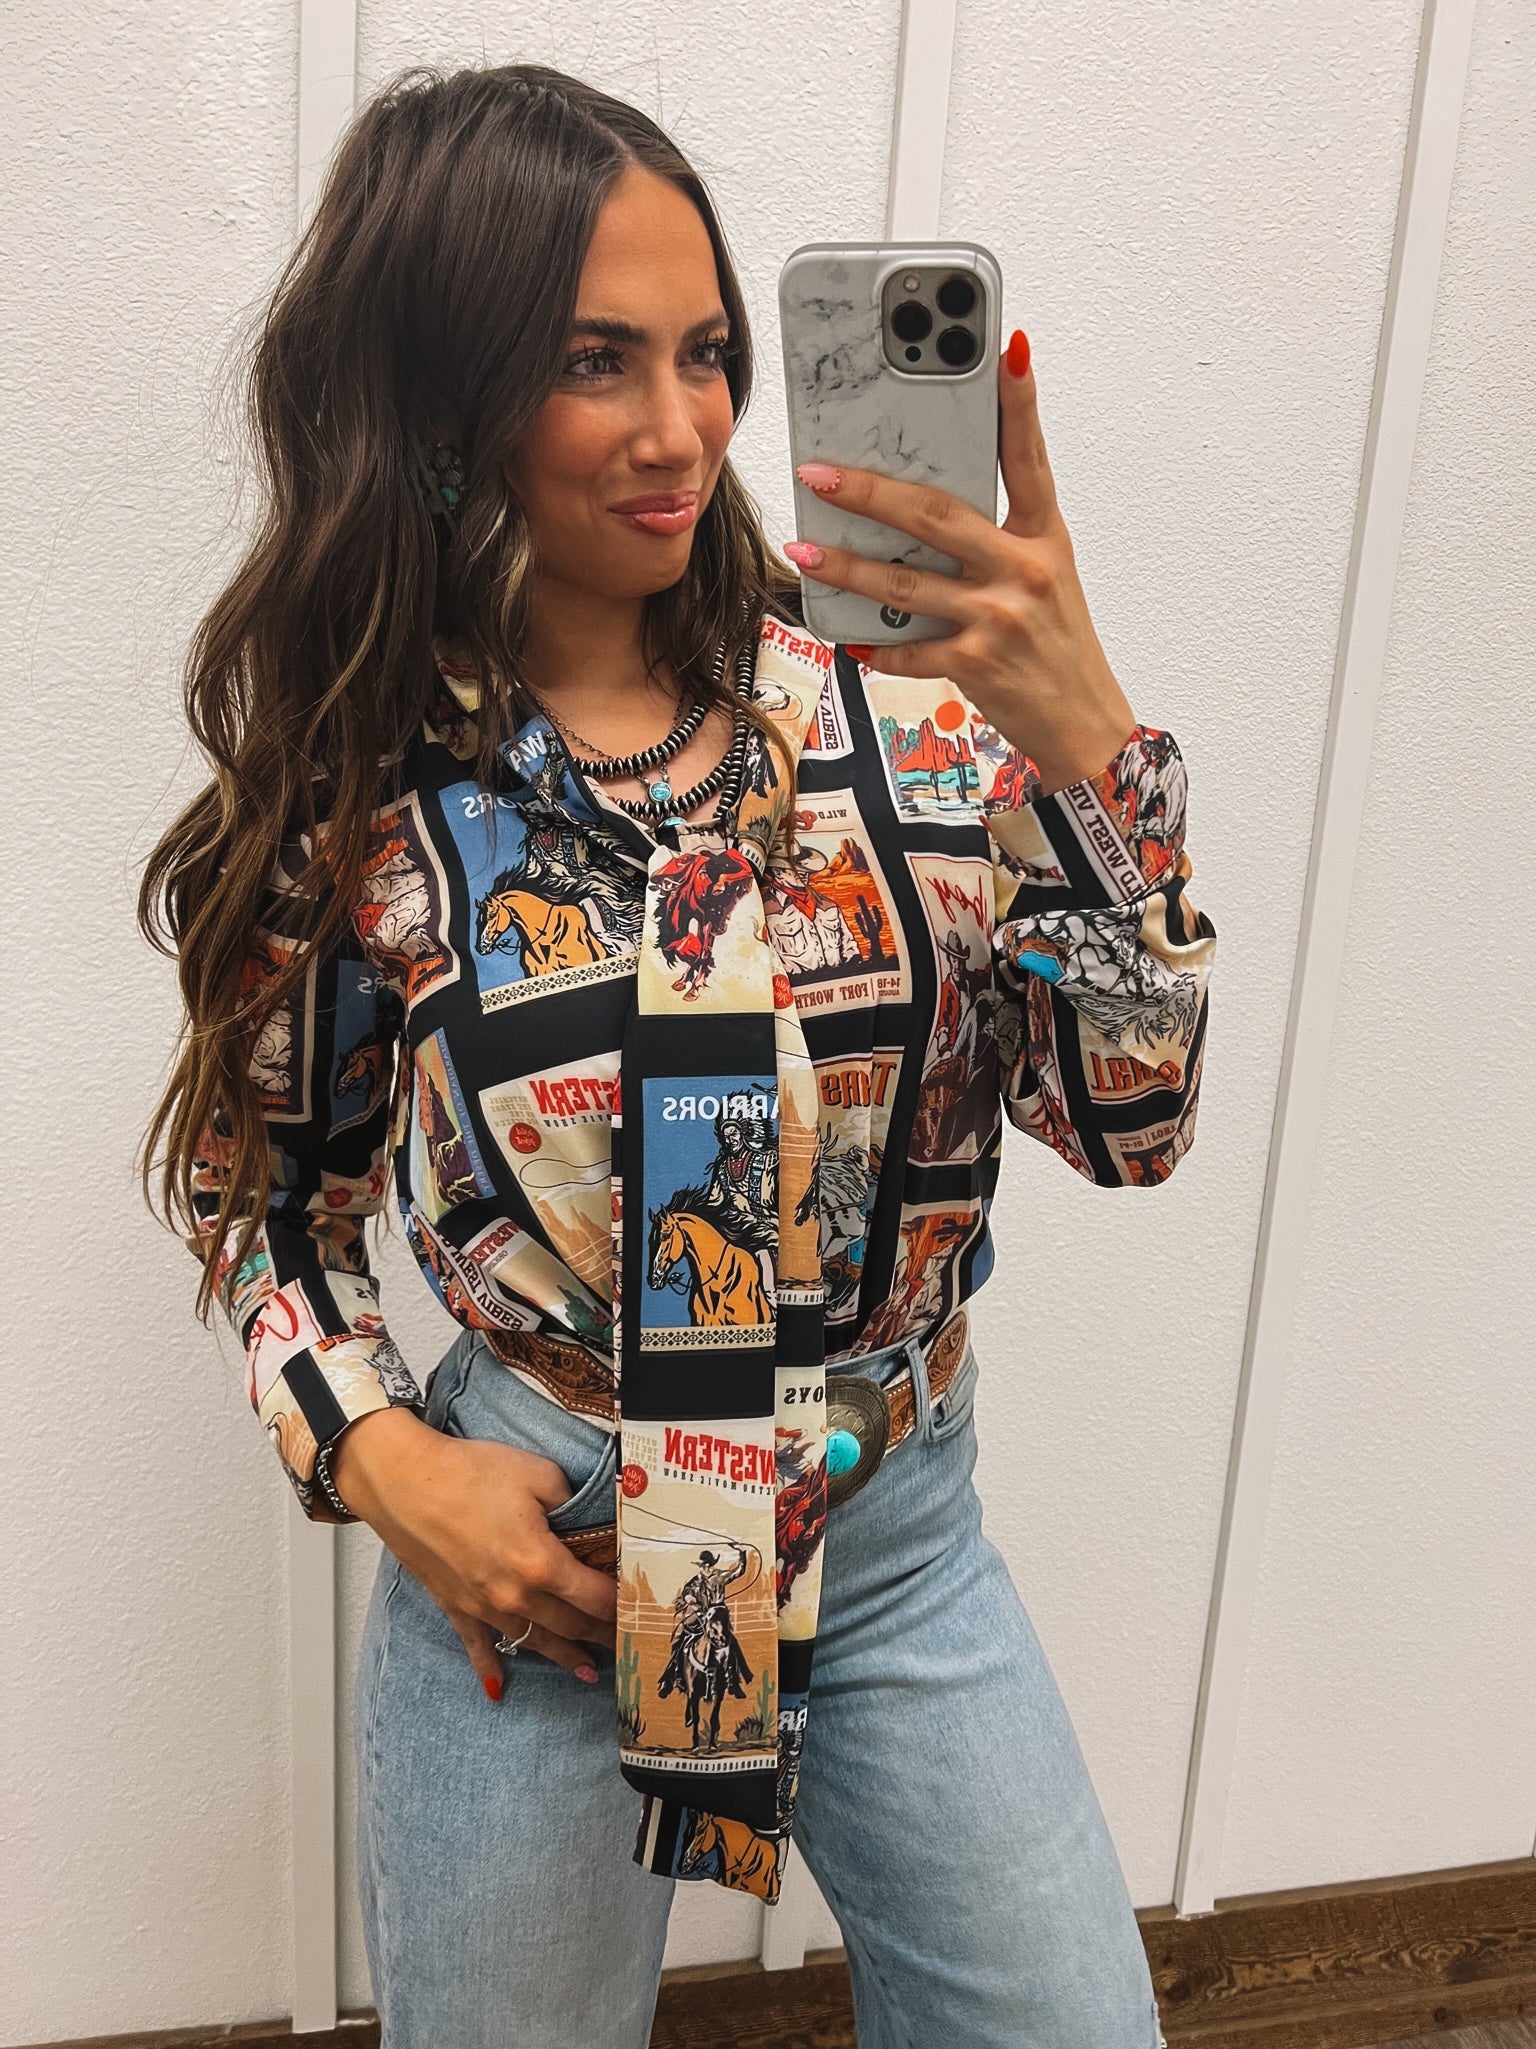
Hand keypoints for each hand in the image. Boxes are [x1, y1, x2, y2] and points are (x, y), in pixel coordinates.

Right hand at [329, 1408, 617, 1698]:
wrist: (403, 1481)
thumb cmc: (468, 1472)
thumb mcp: (537, 1474)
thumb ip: (572, 1500)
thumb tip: (590, 1517)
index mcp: (541, 1564)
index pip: (595, 1596)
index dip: (621, 1606)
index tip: (639, 1612)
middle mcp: (515, 1595)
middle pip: (570, 1624)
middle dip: (600, 1635)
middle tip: (624, 1645)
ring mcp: (483, 1606)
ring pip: (534, 1641)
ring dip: (562, 1656)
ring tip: (586, 1670)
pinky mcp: (455, 1606)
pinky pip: (478, 1647)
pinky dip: (489, 1670)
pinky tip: (497, 1691)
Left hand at [783, 328, 1140, 795]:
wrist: (1083, 722)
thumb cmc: (1056, 644)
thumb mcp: (1045, 576)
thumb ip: (998, 537)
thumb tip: (923, 507)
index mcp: (1044, 536)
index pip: (1029, 457)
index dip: (1019, 402)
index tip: (1006, 347)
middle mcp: (1024, 569)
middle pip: (936, 516)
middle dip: (871, 492)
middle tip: (821, 474)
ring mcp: (998, 617)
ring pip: (905, 582)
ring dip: (848, 566)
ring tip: (805, 549)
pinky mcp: (974, 664)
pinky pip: (908, 648)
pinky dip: (876, 645)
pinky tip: (847, 637)